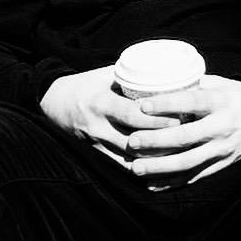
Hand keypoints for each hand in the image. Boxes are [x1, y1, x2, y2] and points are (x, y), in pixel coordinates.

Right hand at [39, 66, 178, 166]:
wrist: (53, 102)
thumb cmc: (86, 83)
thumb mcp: (106, 75)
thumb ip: (132, 76)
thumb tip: (165, 72)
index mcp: (101, 103)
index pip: (133, 115)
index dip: (157, 119)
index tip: (180, 117)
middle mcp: (98, 127)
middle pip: (135, 140)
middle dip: (161, 141)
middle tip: (186, 138)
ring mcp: (96, 144)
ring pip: (130, 159)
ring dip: (154, 159)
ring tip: (178, 155)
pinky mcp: (95, 155)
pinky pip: (121, 167)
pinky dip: (140, 168)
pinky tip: (159, 168)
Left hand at [126, 74, 240, 188]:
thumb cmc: (238, 96)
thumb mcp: (221, 84)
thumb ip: (195, 85)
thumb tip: (162, 80)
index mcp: (221, 101)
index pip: (191, 101)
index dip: (166, 104)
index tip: (142, 105)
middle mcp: (221, 127)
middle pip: (185, 137)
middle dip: (156, 141)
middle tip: (132, 141)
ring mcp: (222, 149)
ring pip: (188, 162)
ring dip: (160, 167)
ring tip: (136, 168)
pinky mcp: (222, 165)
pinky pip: (195, 177)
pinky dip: (173, 183)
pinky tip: (152, 184)